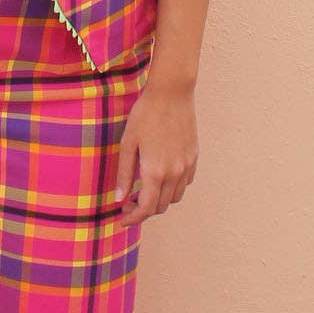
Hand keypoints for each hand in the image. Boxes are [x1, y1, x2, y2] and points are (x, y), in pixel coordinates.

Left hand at [114, 77, 197, 222]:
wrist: (172, 93)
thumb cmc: (145, 115)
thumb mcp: (127, 143)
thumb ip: (124, 173)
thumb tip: (119, 198)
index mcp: (155, 171)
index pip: (146, 208)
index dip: (133, 218)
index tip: (122, 219)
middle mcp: (174, 173)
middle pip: (161, 206)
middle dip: (143, 210)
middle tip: (128, 202)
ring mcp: (187, 166)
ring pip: (174, 197)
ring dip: (159, 200)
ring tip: (143, 190)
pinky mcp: (194, 157)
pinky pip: (185, 183)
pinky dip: (172, 188)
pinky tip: (160, 177)